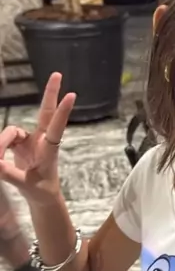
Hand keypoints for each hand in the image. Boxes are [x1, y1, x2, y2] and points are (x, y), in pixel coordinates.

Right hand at [0, 73, 75, 205]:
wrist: (42, 196)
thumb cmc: (41, 190)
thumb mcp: (27, 186)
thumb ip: (10, 174)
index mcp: (49, 149)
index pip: (56, 127)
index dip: (62, 112)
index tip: (72, 95)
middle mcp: (42, 140)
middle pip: (45, 112)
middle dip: (50, 93)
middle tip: (57, 74)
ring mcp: (31, 140)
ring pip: (11, 132)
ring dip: (1, 144)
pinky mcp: (20, 144)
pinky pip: (4, 140)